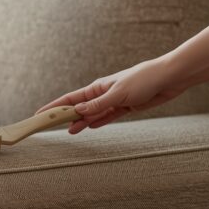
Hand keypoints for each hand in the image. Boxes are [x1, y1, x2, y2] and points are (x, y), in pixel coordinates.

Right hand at [36, 57, 185, 133]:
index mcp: (97, 88)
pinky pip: (107, 117)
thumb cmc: (144, 80)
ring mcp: (114, 101)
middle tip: (49, 125)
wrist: (168, 78)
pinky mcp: (126, 107)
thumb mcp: (119, 94)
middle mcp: (103, 94)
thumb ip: (98, 104)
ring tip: (68, 131)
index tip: (40, 113)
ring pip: (92, 114)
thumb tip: (78, 111)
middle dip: (64, 116)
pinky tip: (90, 126)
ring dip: (80, 122)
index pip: (70, 99)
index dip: (54, 106)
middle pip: (79, 108)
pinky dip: (98, 121)